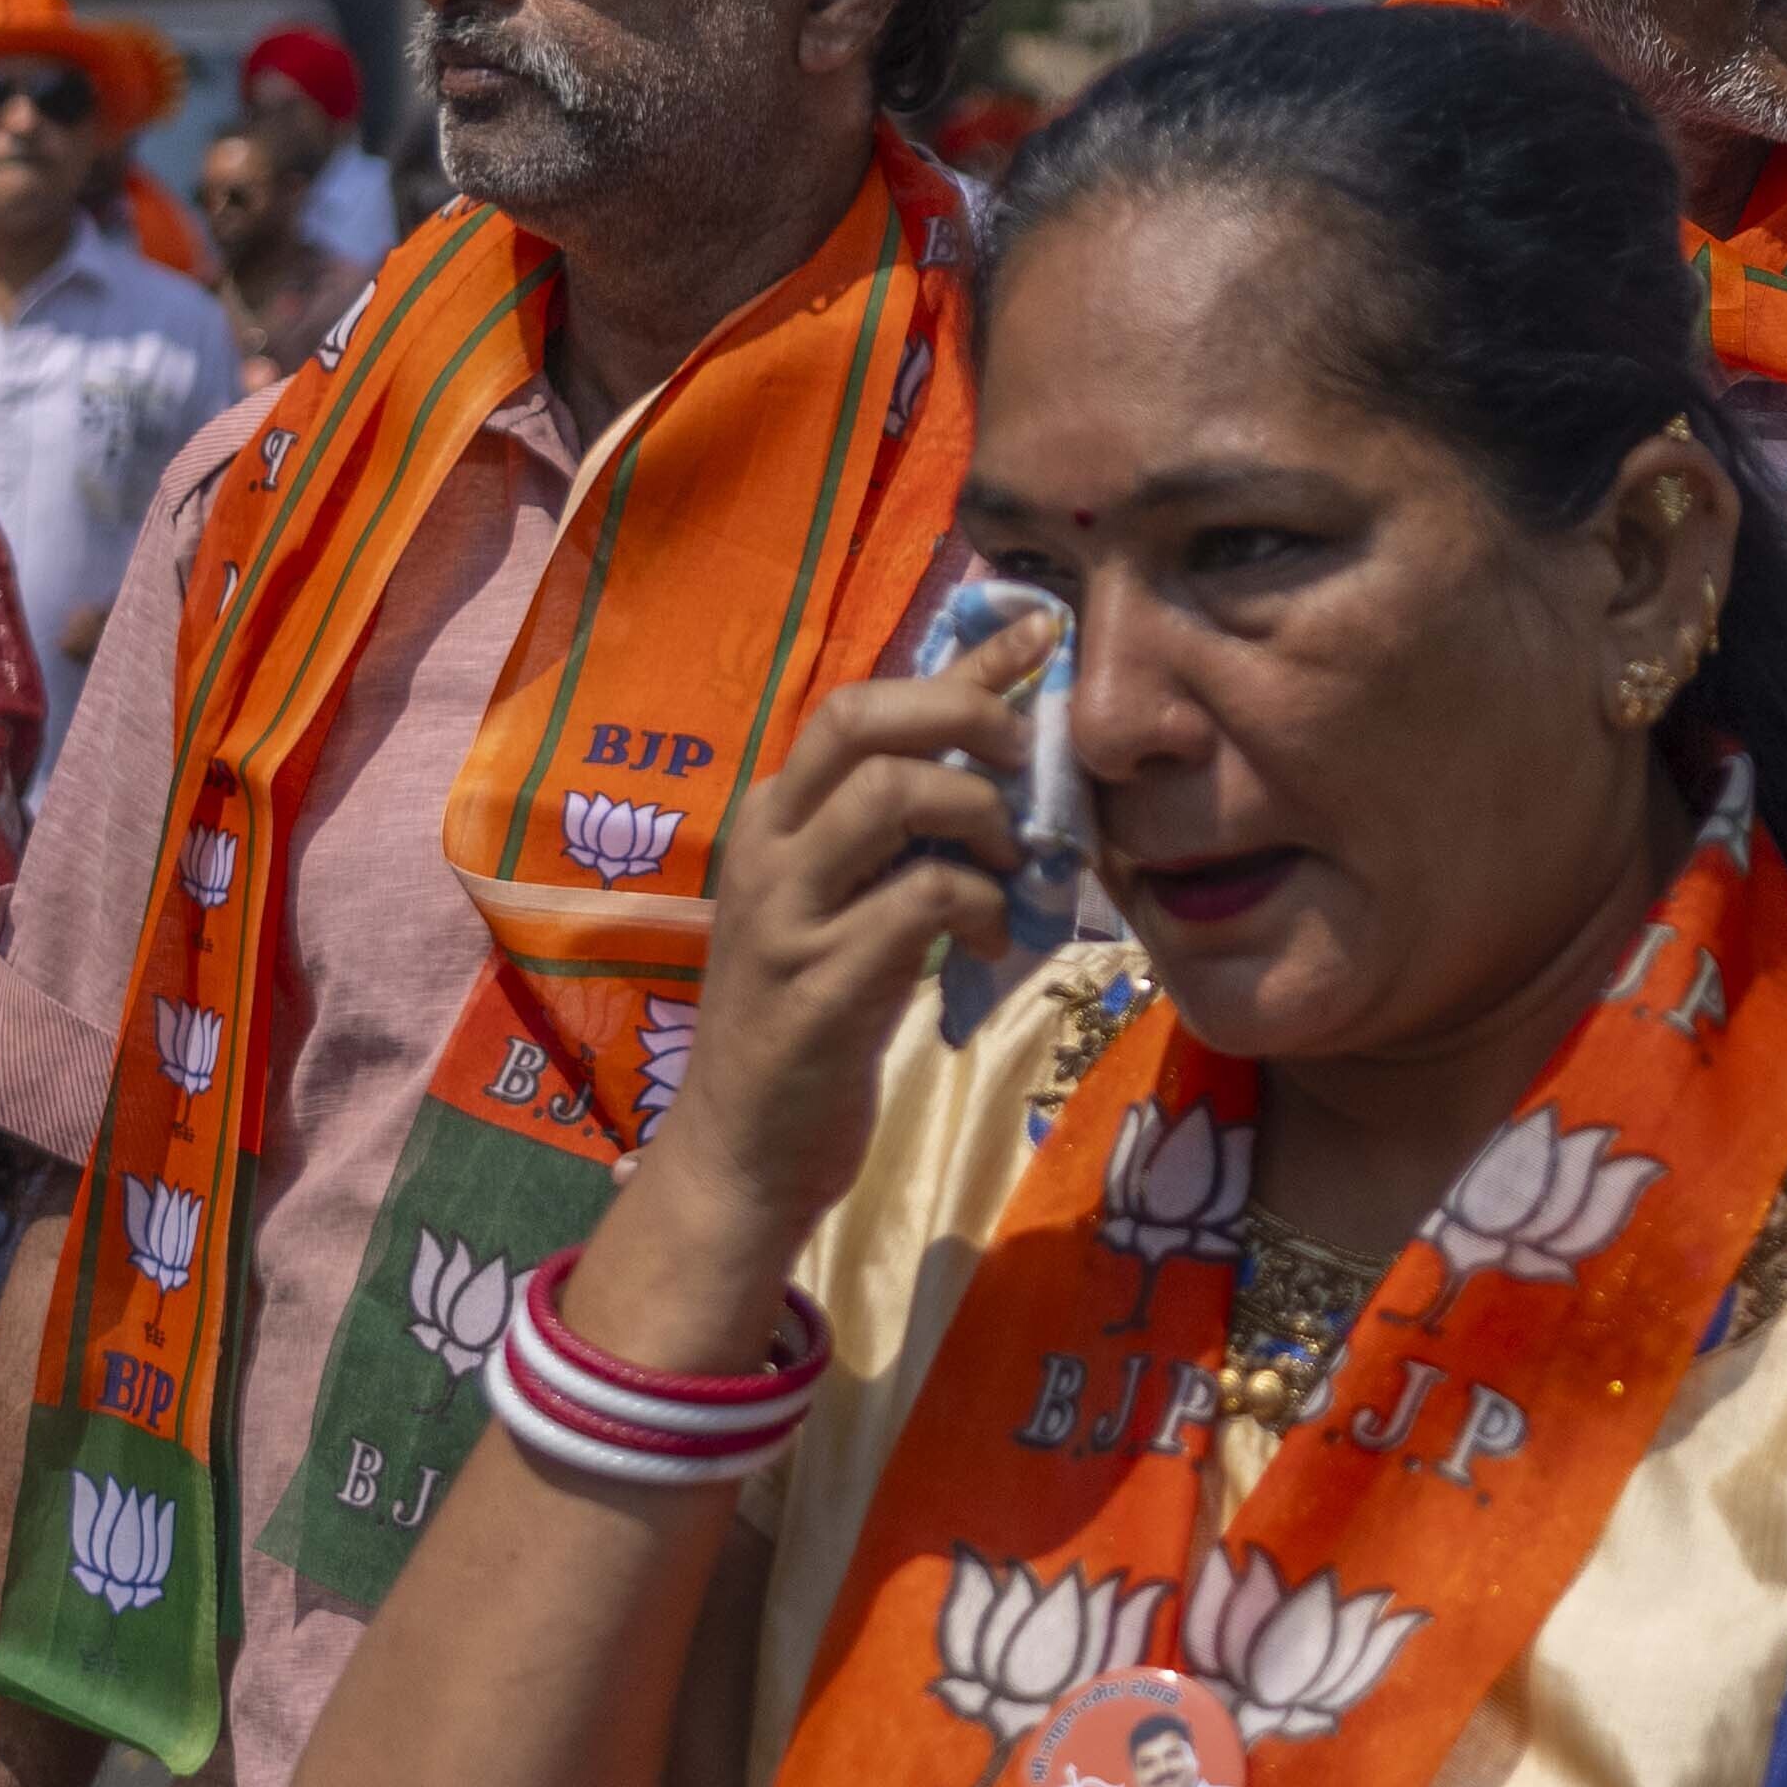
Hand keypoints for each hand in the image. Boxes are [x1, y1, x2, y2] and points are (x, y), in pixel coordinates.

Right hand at [625, 603, 1057, 1265]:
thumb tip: (1000, 745)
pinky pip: (920, 901)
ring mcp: (782, 917)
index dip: (958, 666)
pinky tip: (994, 946)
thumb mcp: (853, 901)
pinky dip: (982, 908)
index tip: (1040, 635)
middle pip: (859, 723)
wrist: (747, 1151)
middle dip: (964, 718)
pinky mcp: (815, 987)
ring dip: (980, 817)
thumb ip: (907, 829)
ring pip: (890, 797)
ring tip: (1013, 868)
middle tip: (1024, 762)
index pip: (859, 705)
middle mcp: (765, 851)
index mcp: (774, 819)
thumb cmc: (815, 1015)